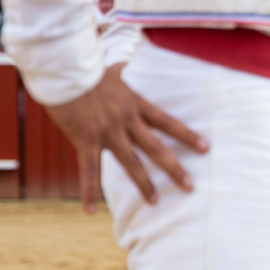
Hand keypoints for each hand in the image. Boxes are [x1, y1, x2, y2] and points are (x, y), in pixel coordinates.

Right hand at [45, 63, 208, 213]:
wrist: (64, 69)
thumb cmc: (86, 67)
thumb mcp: (114, 70)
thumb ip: (126, 72)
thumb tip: (131, 58)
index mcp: (135, 104)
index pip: (168, 122)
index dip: (187, 136)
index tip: (205, 148)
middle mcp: (127, 121)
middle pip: (157, 148)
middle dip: (175, 168)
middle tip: (191, 186)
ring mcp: (108, 132)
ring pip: (131, 163)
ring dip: (144, 184)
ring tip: (156, 202)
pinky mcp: (86, 140)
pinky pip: (89, 170)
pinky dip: (90, 191)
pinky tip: (91, 210)